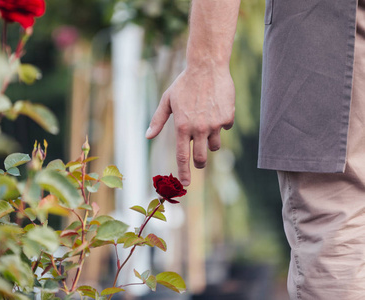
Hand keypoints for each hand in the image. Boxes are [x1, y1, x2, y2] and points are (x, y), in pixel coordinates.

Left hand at [145, 67, 234, 185]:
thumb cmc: (184, 83)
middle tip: (199, 161)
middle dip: (200, 163)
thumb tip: (148, 136)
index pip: (183, 157)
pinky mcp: (228, 117)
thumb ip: (158, 120)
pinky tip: (216, 108)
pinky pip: (225, 128)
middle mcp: (199, 128)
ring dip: (210, 141)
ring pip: (214, 145)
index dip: (184, 173)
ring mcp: (215, 124)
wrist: (207, 67)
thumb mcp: (167, 100)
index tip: (185, 184)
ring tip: (206, 124)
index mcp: (182, 126)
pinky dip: (221, 123)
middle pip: (201, 158)